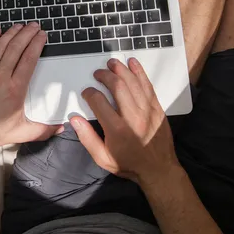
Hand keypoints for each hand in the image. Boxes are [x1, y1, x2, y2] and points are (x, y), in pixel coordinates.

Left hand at [0, 23, 62, 152]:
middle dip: (27, 34)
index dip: (37, 44)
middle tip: (34, 26)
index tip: (42, 36)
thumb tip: (59, 128)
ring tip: (19, 26)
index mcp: (14, 89)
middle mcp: (0, 77)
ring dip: (11, 34)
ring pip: (0, 46)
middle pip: (16, 48)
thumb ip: (43, 130)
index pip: (29, 60)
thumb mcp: (20, 133)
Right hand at [71, 58, 181, 189]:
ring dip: (122, 69)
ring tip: (112, 63)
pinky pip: (148, 86)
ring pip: (133, 82)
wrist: (158, 169)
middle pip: (118, 86)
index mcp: (117, 129)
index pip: (99, 102)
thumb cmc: (129, 164)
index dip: (90, 93)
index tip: (87, 92)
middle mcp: (133, 117)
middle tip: (98, 73)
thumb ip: (87, 138)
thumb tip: (75, 120)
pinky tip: (133, 64)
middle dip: (105, 76)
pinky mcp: (157, 108)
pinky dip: (140, 73)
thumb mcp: (103, 158)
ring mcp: (147, 111)